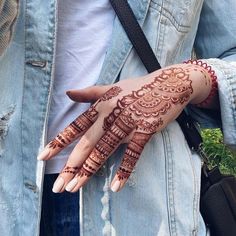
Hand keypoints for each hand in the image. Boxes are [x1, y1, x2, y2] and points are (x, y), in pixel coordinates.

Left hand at [37, 64, 211, 192]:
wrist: (168, 85)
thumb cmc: (138, 87)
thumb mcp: (111, 87)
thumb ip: (88, 92)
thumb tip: (67, 92)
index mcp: (101, 106)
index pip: (75, 126)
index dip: (59, 141)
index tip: (43, 157)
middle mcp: (111, 116)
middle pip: (86, 144)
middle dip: (70, 165)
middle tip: (57, 186)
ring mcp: (128, 124)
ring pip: (105, 150)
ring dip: (89, 171)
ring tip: (75, 188)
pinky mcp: (145, 131)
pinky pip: (133, 154)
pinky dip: (124, 171)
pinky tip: (115, 188)